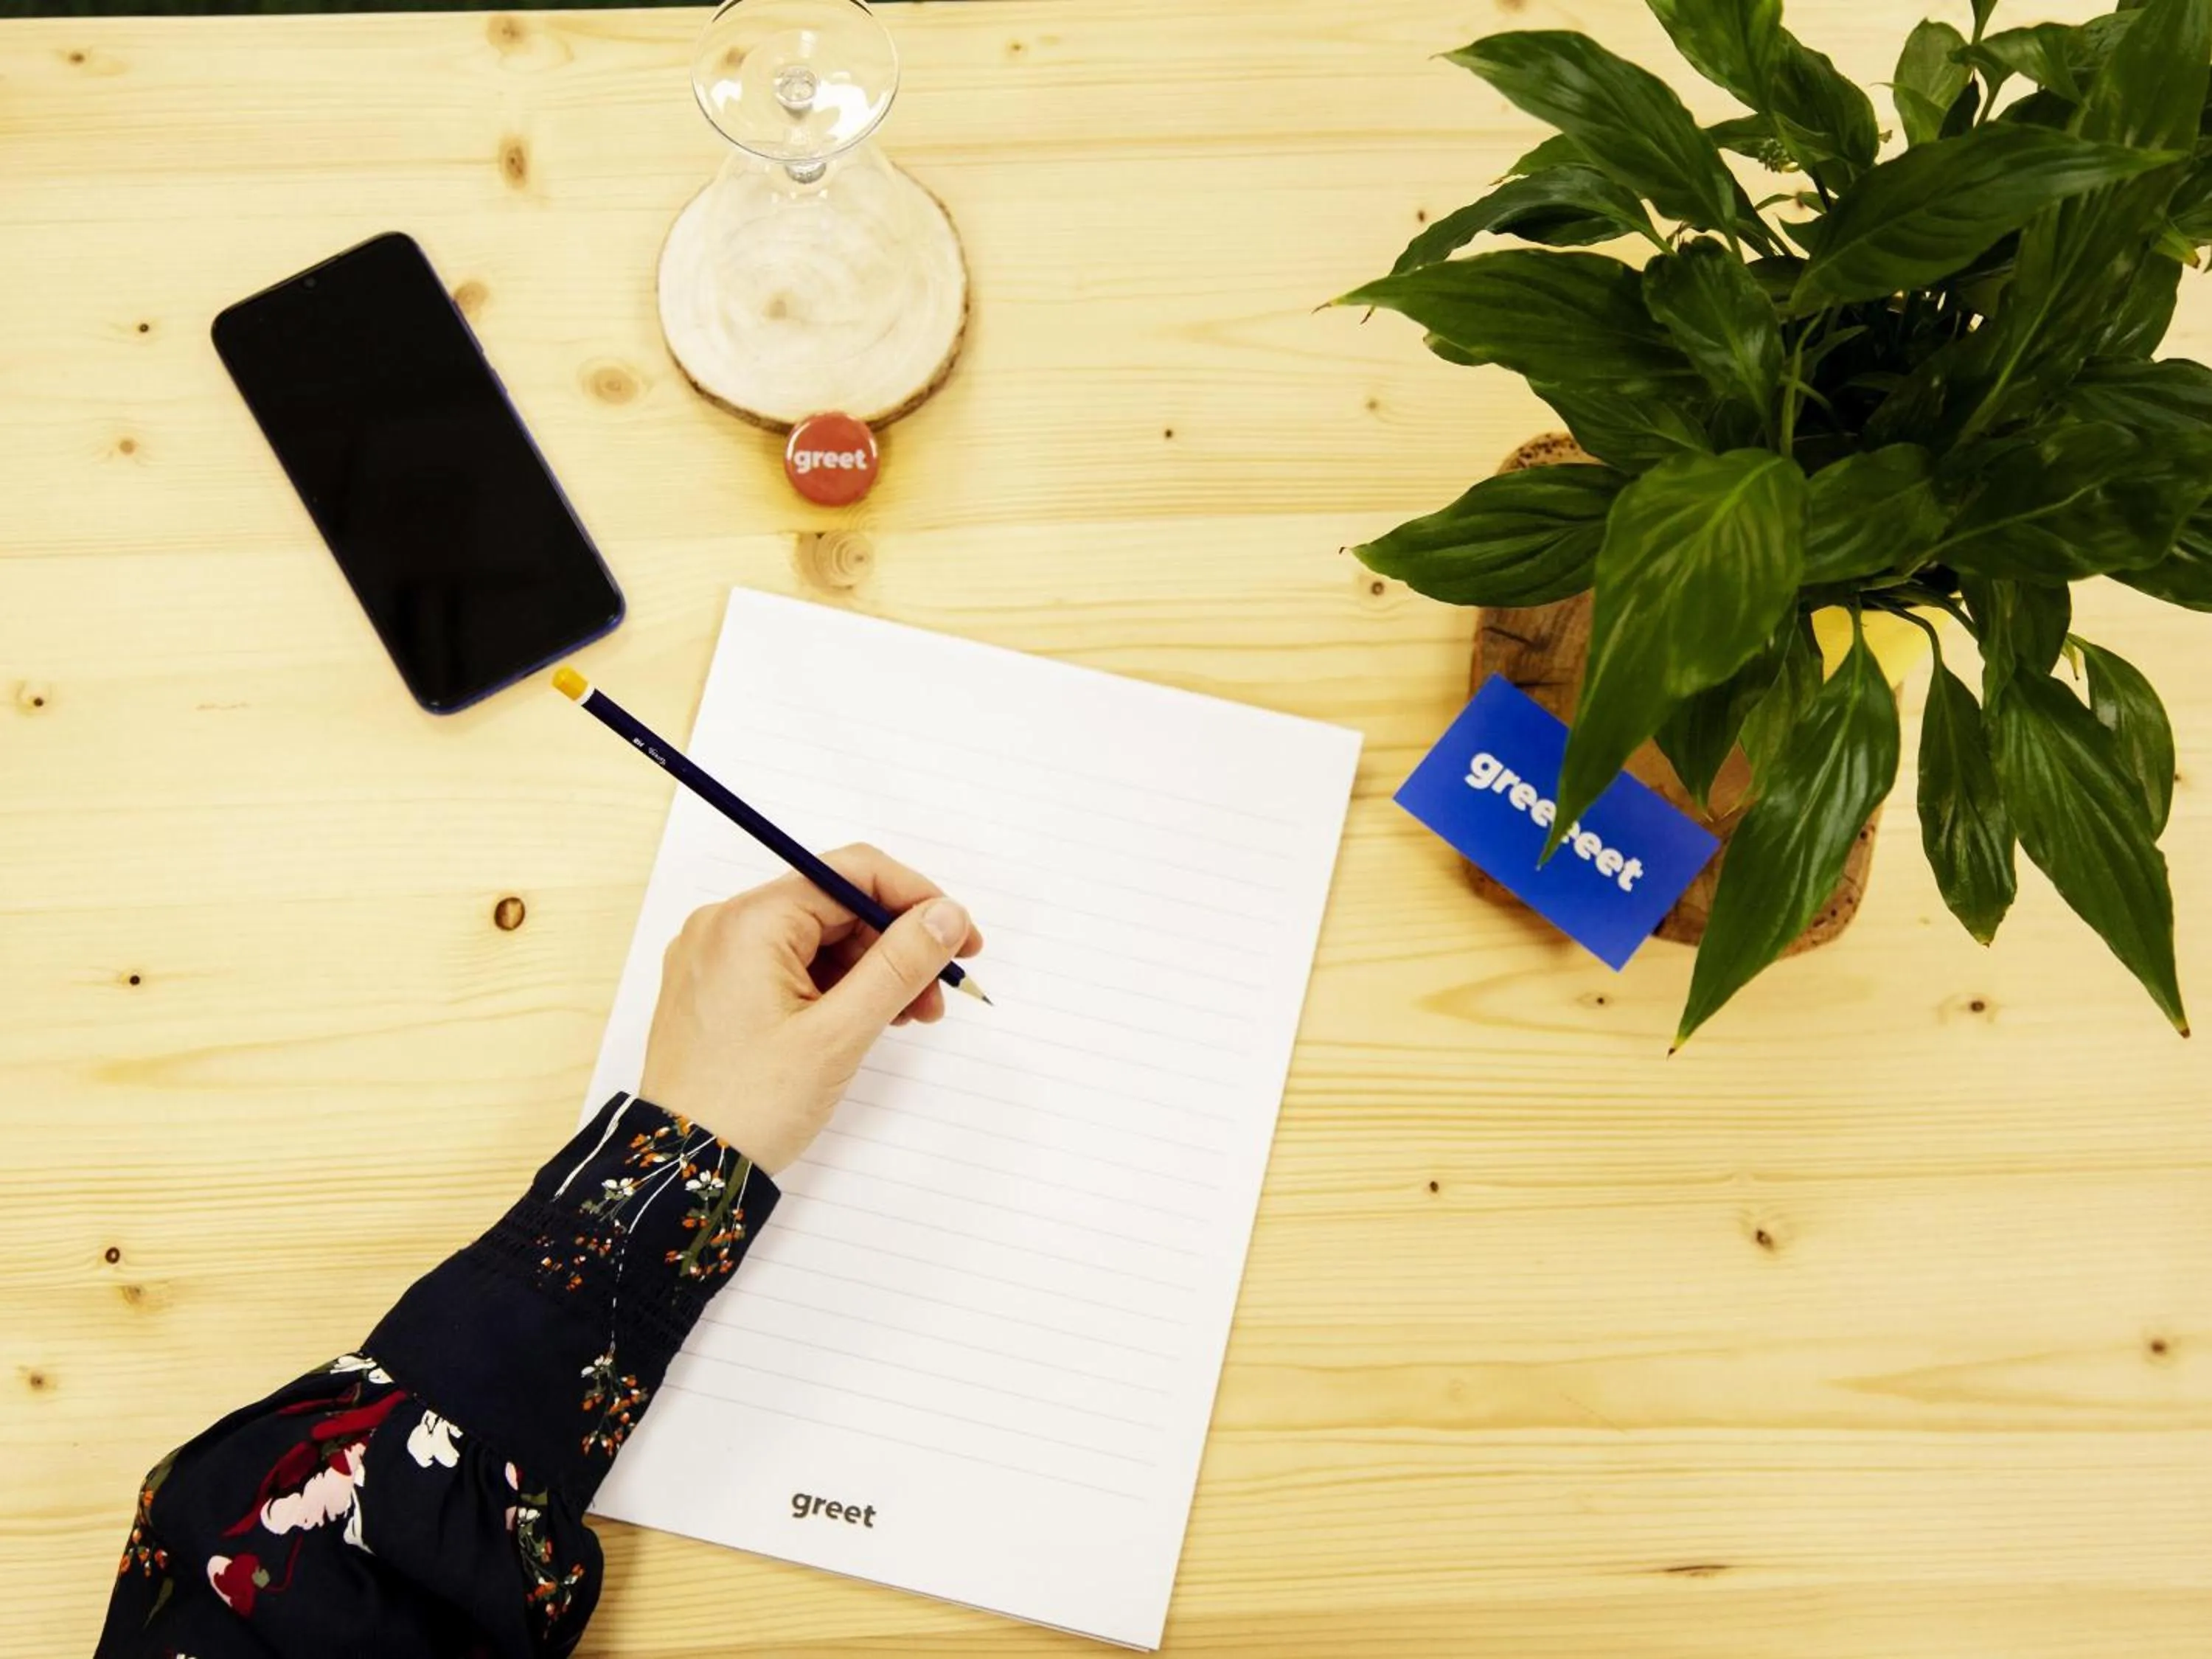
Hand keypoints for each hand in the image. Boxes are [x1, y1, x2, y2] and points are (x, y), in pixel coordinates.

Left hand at [637, 845, 984, 1173]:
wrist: (682, 1171)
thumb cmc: (751, 1106)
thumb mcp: (839, 1033)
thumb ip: (899, 965)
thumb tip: (947, 915)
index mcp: (748, 922)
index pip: (850, 872)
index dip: (916, 898)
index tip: (960, 936)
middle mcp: (725, 926)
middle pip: (835, 907)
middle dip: (896, 945)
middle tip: (940, 992)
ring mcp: (717, 958)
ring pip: (816, 940)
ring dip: (871, 971)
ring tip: (911, 1017)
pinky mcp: (718, 990)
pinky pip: (789, 967)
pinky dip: (834, 988)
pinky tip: (867, 1021)